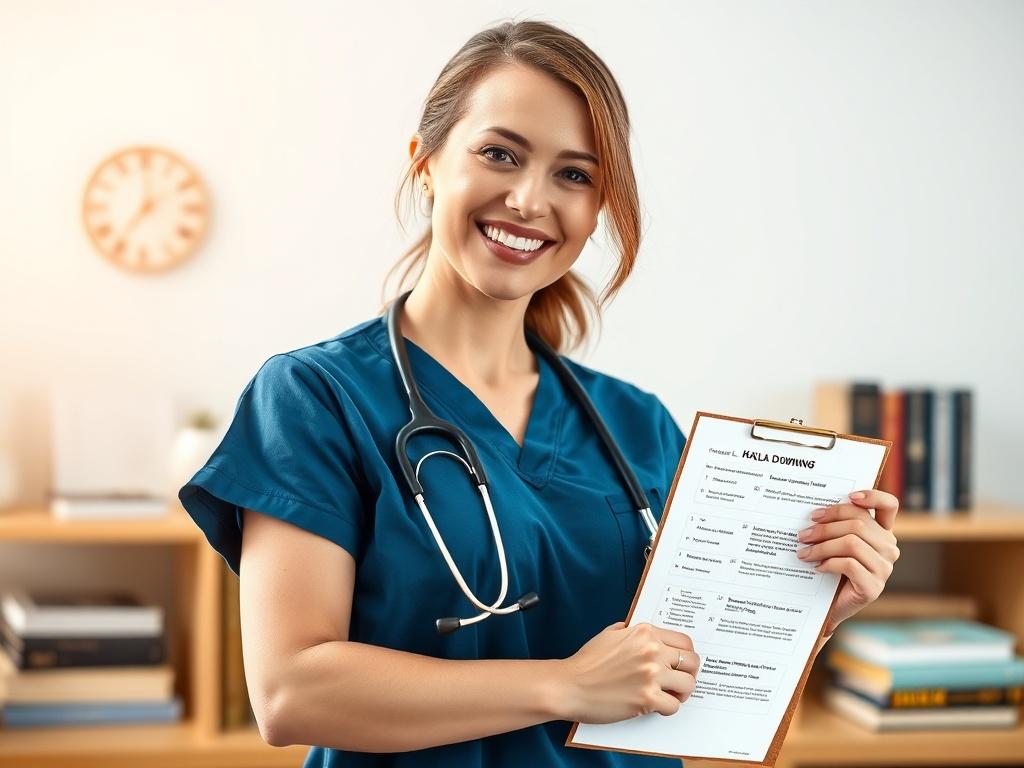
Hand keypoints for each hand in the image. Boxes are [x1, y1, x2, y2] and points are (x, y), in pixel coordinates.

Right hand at [555, 621, 699, 723]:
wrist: (569, 685)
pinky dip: (667, 708)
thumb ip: (631, 631)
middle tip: (679, 681)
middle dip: (688, 673)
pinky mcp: (647, 699)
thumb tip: (646, 636)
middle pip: (692, 662)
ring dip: (681, 692)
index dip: (686, 655)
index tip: (681, 664)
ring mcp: (651, 675)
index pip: (684, 641)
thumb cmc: (586, 663)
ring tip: (669, 695)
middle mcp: (651, 651)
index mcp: (644, 633)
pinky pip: (674, 706)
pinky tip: (656, 706)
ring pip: (688, 685)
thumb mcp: (609, 634)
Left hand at [796, 489, 900, 634]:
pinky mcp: (874, 587)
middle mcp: (888, 548)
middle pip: (858, 524)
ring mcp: (884, 568)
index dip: (872, 496)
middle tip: (803, 534)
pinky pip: (849, 565)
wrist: (829, 605)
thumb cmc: (831, 568)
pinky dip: (828, 563)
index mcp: (882, 532)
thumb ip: (836, 525)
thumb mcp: (835, 542)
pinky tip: (816, 567)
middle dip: (825, 527)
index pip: (889, 505)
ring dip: (821, 546)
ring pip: (851, 543)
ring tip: (803, 552)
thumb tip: (815, 512)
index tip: (849, 496)